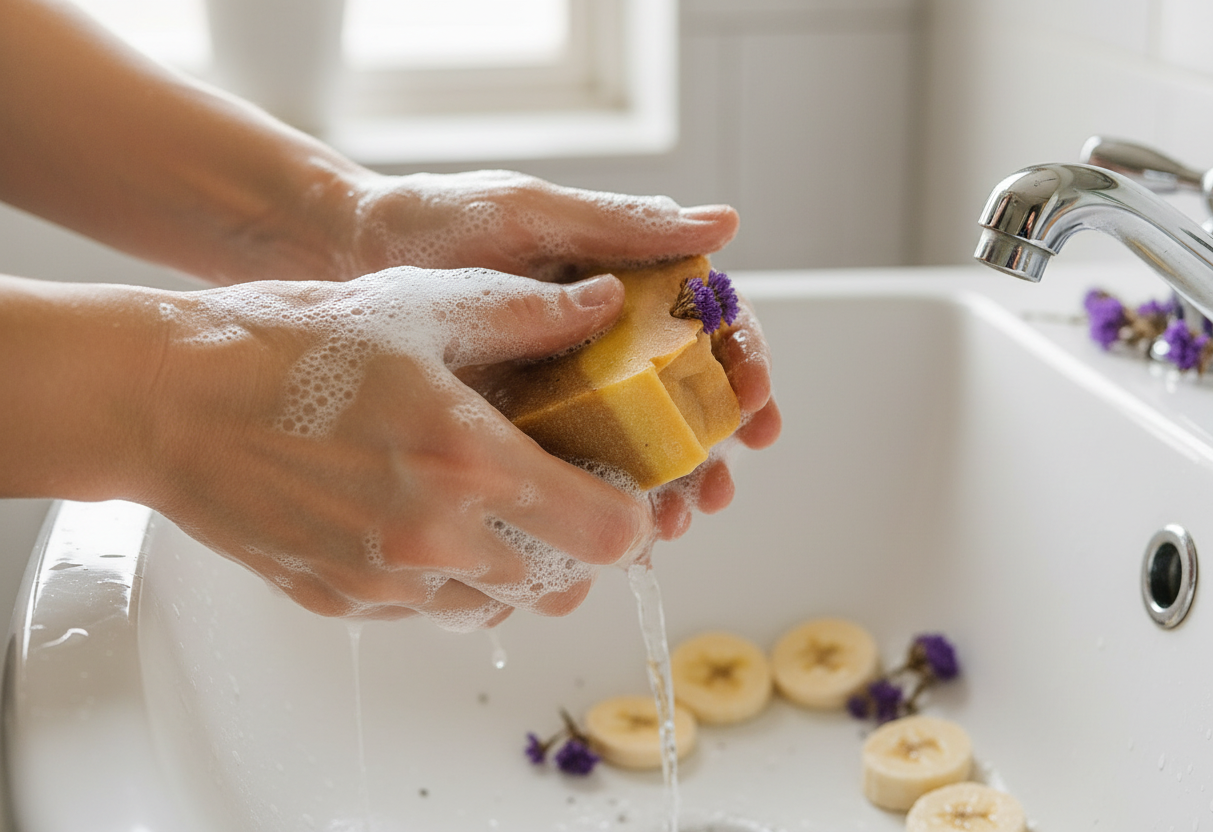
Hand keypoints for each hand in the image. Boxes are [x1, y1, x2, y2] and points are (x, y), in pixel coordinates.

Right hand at [143, 268, 650, 627]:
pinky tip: (427, 521)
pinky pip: (432, 611)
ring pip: (501, 605)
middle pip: (566, 581)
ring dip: (518, 565)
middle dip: (579, 542)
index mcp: (471, 461)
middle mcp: (437, 538)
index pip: (608, 534)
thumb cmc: (287, 343)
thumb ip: (527, 314)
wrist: (169, 400)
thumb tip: (605, 306)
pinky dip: (452, 580)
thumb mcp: (419, 306)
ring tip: (493, 506)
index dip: (633, 516)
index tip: (623, 488)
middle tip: (563, 492)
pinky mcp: (344, 603)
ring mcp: (387, 581)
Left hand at [338, 171, 778, 536]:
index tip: (756, 404)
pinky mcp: (518, 430)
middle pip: (682, 401)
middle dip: (709, 450)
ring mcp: (562, 390)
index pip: (706, 327)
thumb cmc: (438, 218)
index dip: (742, 365)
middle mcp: (602, 342)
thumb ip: (623, 226)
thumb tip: (724, 225)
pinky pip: (570, 474)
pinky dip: (596, 507)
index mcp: (623, 285)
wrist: (345, 256)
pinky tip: (610, 540)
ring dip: (664, 490)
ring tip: (673, 525)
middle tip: (715, 491)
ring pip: (634, 447)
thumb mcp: (532, 215)